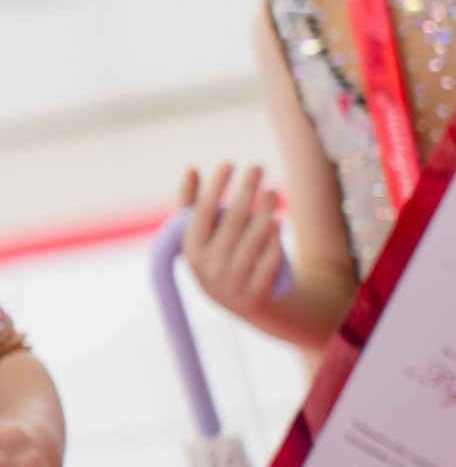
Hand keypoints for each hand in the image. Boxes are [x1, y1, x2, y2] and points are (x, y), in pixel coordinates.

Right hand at [180, 164, 286, 321]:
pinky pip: (269, 261)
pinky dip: (273, 241)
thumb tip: (191, 168)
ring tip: (271, 191)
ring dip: (264, 211)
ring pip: (253, 239)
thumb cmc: (218, 257)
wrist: (242, 303)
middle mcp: (207, 267)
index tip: (228, 163)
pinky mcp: (255, 293)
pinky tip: (276, 222)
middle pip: (232, 221)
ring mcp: (232, 281)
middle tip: (257, 166)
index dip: (216, 187)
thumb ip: (192, 204)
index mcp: (190, 250)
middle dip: (245, 190)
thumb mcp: (201, 236)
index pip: (203, 212)